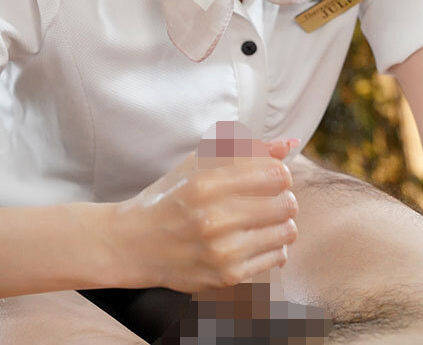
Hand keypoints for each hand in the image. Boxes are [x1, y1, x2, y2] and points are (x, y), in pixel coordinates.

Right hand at [109, 130, 298, 293]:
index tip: (271, 175)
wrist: (134, 244)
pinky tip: (255, 238)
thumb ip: (244, 151)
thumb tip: (288, 144)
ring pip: (286, 232)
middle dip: (284, 196)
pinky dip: (273, 245)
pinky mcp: (227, 277)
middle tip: (271, 197)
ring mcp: (221, 252)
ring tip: (265, 218)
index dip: (280, 171)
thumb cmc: (169, 198)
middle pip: (285, 203)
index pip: (274, 173)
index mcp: (205, 184)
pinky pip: (277, 257)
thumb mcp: (197, 164)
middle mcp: (214, 219)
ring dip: (282, 221)